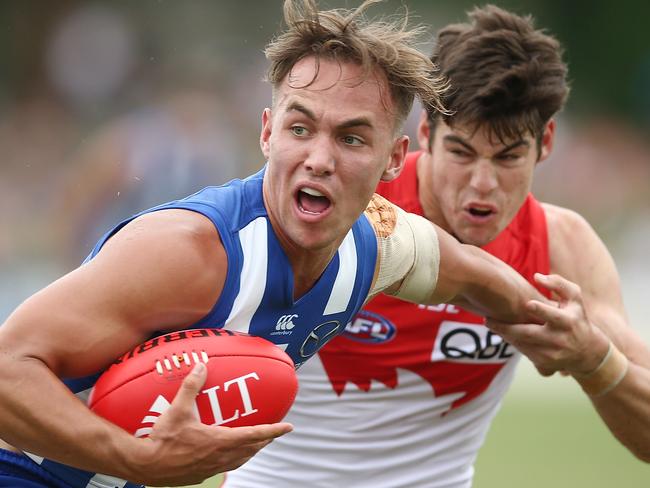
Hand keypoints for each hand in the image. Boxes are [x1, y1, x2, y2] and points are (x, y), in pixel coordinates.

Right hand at [129, 363, 292, 486]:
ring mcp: (210, 469)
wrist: (143, 465)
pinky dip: (234, 459)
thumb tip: (201, 365)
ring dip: (251, 451)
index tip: (289, 427)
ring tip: (256, 443)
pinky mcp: (200, 475)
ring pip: (239, 460)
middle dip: (264, 440)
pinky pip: (224, 467)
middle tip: (273, 432)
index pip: (255, 434)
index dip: (274, 430)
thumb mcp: (177, 408)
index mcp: (219, 441)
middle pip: (251, 449)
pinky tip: (227, 455)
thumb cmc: (161, 438)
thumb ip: (191, 386)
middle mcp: (219, 457)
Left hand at [486, 273, 608, 376]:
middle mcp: (560, 340)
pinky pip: (523, 352)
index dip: (541, 310)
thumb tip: (537, 276)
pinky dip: (513, 342)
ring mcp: (552, 354)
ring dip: (506, 334)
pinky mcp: (545, 364)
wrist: (588, 353)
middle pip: (528, 334)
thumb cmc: (577, 318)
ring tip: (493, 324)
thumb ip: (559, 284)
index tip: (528, 303)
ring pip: (522, 344)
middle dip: (506, 328)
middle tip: (488, 320)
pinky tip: (505, 333)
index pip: (553, 316)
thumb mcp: (575, 299)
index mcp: (568, 322)